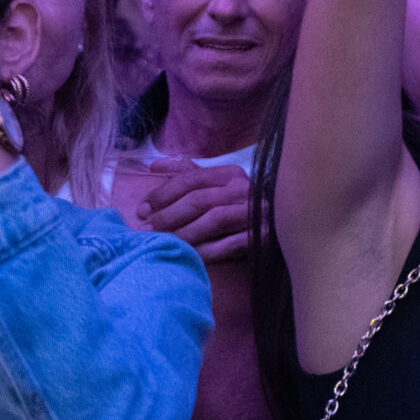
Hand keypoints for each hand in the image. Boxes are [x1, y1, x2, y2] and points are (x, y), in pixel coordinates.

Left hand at [134, 160, 253, 263]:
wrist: (277, 225)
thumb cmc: (237, 205)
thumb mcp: (215, 185)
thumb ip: (187, 174)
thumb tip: (155, 164)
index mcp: (230, 174)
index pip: (191, 179)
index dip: (163, 194)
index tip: (143, 209)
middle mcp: (244, 189)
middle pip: (199, 199)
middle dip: (168, 215)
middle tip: (147, 230)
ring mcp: (255, 212)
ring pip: (213, 220)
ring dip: (184, 233)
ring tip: (163, 242)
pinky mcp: (261, 235)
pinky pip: (229, 244)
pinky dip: (206, 250)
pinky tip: (188, 255)